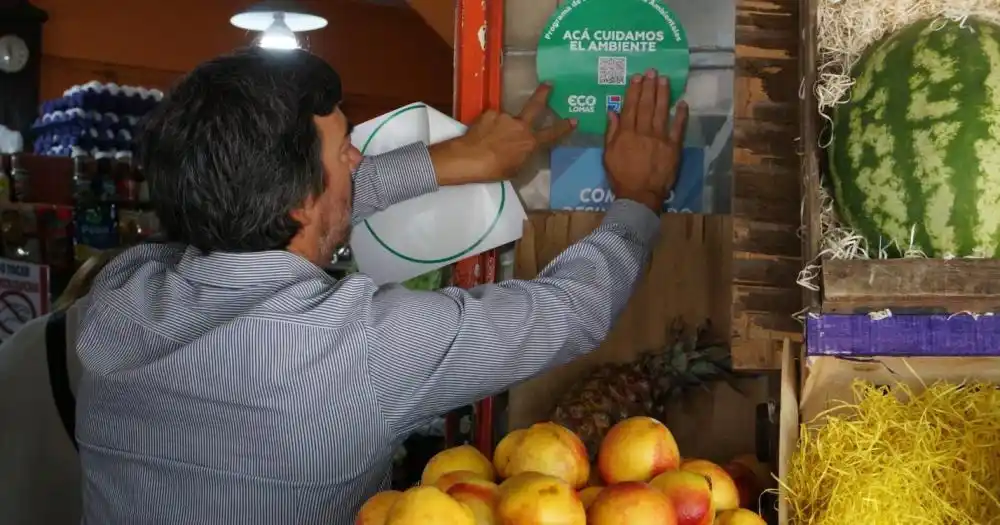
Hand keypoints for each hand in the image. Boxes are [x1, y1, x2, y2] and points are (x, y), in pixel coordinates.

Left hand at [430, 84, 575, 184]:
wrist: (468, 159)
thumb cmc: (493, 170)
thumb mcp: (515, 169)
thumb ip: (523, 156)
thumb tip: (524, 150)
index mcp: (530, 142)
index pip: (551, 134)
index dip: (563, 128)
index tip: (574, 120)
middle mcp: (520, 126)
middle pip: (535, 106)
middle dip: (543, 94)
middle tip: (549, 83)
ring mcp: (504, 117)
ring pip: (506, 120)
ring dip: (501, 127)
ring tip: (490, 140)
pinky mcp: (489, 113)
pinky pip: (492, 119)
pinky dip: (489, 126)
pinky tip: (481, 135)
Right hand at [604, 69, 688, 211]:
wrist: (640, 195)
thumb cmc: (621, 177)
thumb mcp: (608, 155)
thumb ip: (611, 133)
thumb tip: (612, 112)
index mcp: (626, 133)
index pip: (630, 107)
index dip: (634, 91)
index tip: (637, 77)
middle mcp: (643, 132)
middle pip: (646, 105)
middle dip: (649, 87)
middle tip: (652, 71)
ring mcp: (660, 139)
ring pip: (661, 112)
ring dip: (663, 94)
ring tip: (664, 80)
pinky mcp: (673, 147)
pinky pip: (678, 128)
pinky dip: (681, 115)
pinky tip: (682, 103)